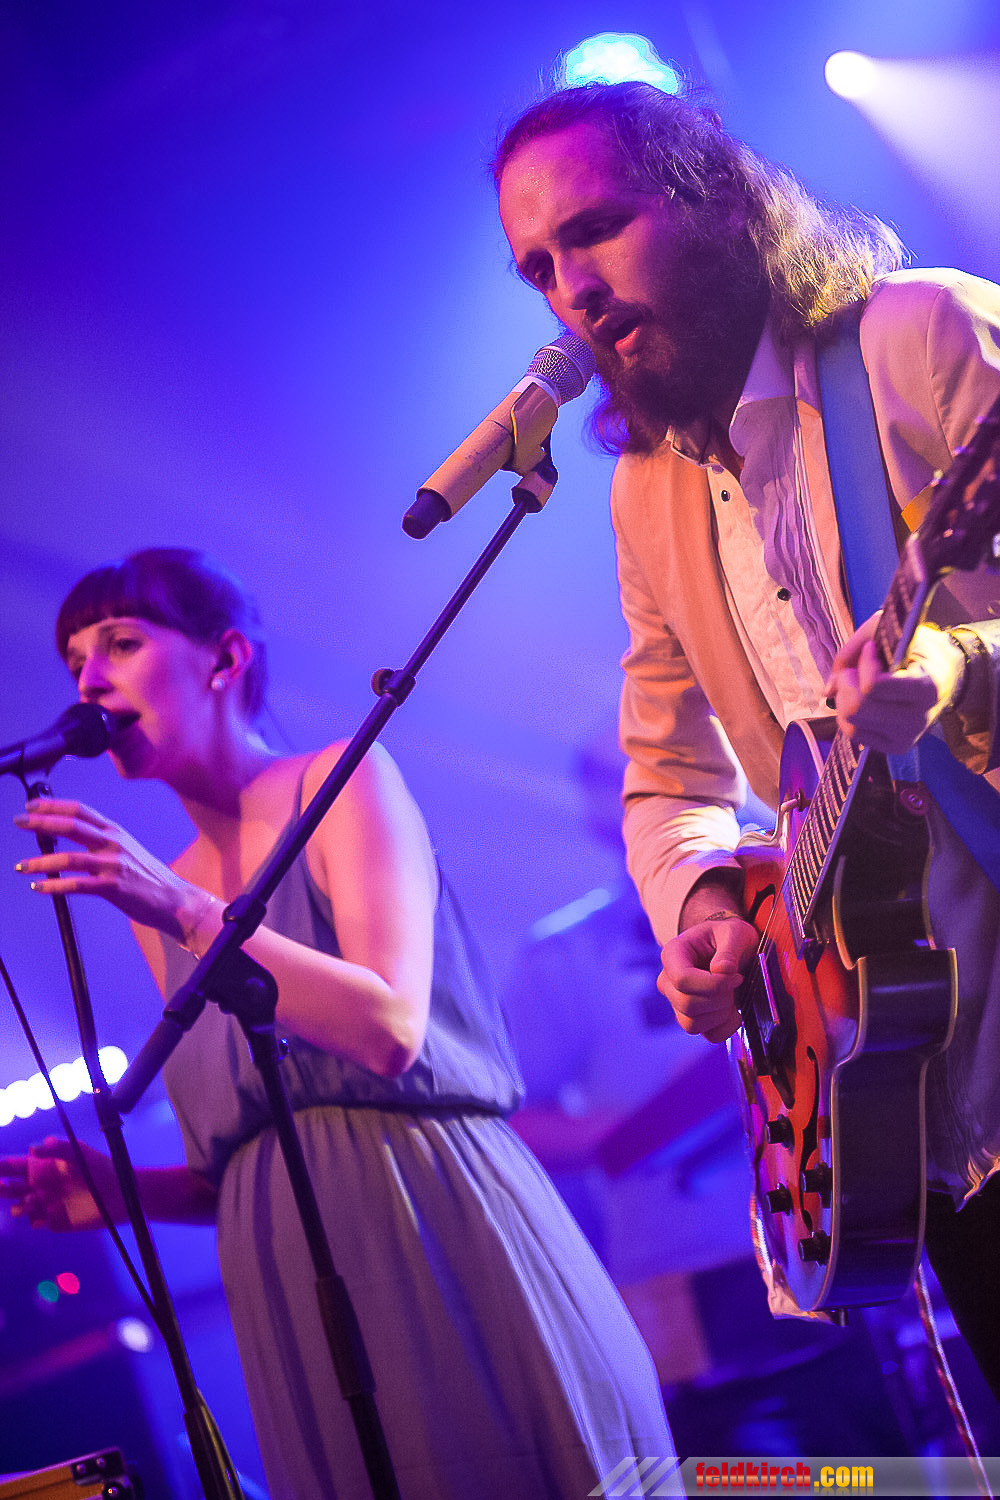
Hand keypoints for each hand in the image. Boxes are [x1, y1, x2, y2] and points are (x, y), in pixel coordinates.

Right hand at [0, 1137, 121, 1230]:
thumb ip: (58, 1149)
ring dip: (20, 1205)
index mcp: (42, 1167)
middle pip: (11, 1188)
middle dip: (1, 1187)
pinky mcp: (54, 1221)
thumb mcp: (80, 1152)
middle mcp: (39, 1185)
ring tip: (34, 1199)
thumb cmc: (100, 1168)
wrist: (120, 1193)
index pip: (14, 1166)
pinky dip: (37, 1219)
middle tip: (2, 1186)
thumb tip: (32, 1148)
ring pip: (21, 1206)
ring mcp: (45, 1204)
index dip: (1, 1167)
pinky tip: (46, 1216)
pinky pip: (37, 1222)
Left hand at [13, 798, 203, 940]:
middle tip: (19, 821)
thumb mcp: (125, 849)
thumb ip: (100, 842)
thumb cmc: (146, 876)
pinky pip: (77, 885)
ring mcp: (114, 865)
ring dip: (41, 861)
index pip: (80, 810)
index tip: (31, 806)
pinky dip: (54, 886)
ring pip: (70, 859)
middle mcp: (113, 843)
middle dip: (42, 822)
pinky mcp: (113, 887)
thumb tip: (69, 837)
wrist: (174, 899)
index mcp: (115, 831)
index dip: (54, 806)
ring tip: (21, 866)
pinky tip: (38, 887)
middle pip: (72, 826)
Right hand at [659, 915, 757, 1042]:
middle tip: (736, 983)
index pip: (683, 980)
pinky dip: (726, 1027)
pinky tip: (734, 1010)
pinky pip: (707, 1035)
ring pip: (693, 1024)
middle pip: (688, 1005)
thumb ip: (729, 949)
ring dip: (721, 1014)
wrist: (729, 948)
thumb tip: (721, 971)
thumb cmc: (728, 937)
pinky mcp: (691, 1019)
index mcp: (672, 955)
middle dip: (720, 999)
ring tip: (733, 995)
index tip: (735, 976)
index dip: (713, 984)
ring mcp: (676, 1003)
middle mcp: (668, 981)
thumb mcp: (734, 933)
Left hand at [826, 614, 964, 755]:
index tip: (871, 648)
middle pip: (858, 708)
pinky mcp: (897, 746)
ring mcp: (908, 736)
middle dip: (846, 683)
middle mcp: (919, 718)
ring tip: (857, 684)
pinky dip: (848, 715)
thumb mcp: (894, 631)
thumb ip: (857, 646)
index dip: (864, 663)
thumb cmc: (918, 650)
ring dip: (845, 699)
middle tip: (855, 669)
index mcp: (926, 688)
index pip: (873, 686)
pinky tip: (860, 699)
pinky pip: (855, 734)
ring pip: (852, 723)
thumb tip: (829, 689)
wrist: (947, 677)